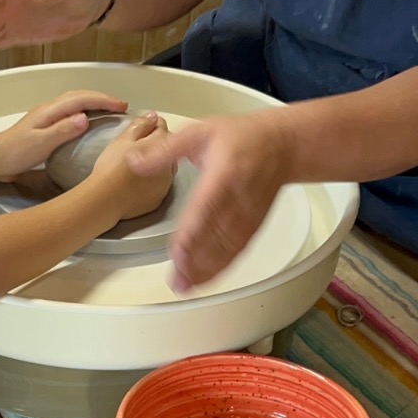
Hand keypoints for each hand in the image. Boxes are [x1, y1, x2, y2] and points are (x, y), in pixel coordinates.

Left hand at [0, 90, 127, 179]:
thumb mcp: (41, 143)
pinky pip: (70, 111)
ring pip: (75, 102)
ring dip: (93, 102)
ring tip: (110, 111)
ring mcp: (46, 116)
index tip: (121, 106)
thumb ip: (62, 130)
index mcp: (50, 110)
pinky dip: (84, 110)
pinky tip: (88, 121)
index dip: (103, 100)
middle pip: (80, 96)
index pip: (82, 99)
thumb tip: (85, 117)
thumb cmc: (15, 153)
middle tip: (121, 107)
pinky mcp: (45, 125)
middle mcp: (49, 109)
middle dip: (102, 98)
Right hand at [91, 115, 174, 226]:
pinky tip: (138, 183)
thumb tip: (153, 116)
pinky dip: (152, 182)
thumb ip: (141, 125)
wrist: (105, 199)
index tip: (138, 128)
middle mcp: (170, 165)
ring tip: (138, 166)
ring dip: (157, 164)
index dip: (150, 125)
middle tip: (136, 147)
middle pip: (168, 148)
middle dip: (156, 145)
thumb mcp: (123, 139)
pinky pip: (159, 186)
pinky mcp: (158, 200)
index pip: (162, 127)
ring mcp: (166, 185)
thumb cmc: (112, 165)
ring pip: (166, 169)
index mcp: (162, 146)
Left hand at [128, 112, 292, 290]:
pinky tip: (206, 279)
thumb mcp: (199, 132)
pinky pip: (237, 250)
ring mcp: (247, 215)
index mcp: (223, 176)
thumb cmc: (243, 137)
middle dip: (196, 261)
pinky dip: (222, 267)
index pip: (206, 208)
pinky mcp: (253, 225)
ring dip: (207, 269)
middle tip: (177, 280)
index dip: (193, 233)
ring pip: (227, 248)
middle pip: (216, 236)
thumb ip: (165, 150)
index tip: (177, 252)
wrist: (283, 145)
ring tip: (186, 285)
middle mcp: (237, 200)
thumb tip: (134, 161)